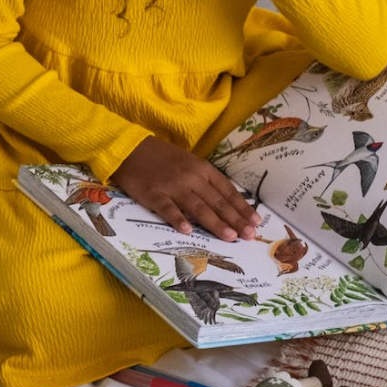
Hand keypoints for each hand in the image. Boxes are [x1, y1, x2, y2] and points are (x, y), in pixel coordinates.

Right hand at [112, 136, 259, 241]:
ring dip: (215, 223)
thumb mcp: (191, 164)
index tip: (255, 222)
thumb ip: (207, 182)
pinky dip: (178, 220)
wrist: (132, 149)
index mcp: (203, 169)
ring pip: (198, 208)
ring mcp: (173, 186)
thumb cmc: (164, 158)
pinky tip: (188, 231)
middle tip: (249, 236)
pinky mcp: (154, 195)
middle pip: (217, 202)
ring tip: (230, 237)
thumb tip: (227, 203)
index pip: (228, 191)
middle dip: (236, 220)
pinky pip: (168, 209)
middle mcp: (192, 178)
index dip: (242, 207)